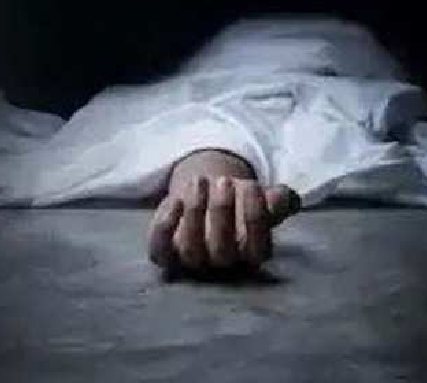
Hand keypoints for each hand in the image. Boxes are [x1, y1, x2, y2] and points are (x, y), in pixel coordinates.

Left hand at [147, 176, 299, 272]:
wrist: (206, 197)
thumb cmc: (240, 202)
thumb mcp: (263, 197)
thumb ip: (278, 199)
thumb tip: (284, 197)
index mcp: (250, 254)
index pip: (258, 249)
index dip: (256, 217)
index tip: (252, 185)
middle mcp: (221, 263)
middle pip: (222, 252)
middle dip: (222, 213)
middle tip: (223, 181)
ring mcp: (191, 260)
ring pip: (191, 251)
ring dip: (195, 214)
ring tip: (199, 182)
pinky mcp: (165, 251)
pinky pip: (159, 250)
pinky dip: (164, 228)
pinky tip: (174, 200)